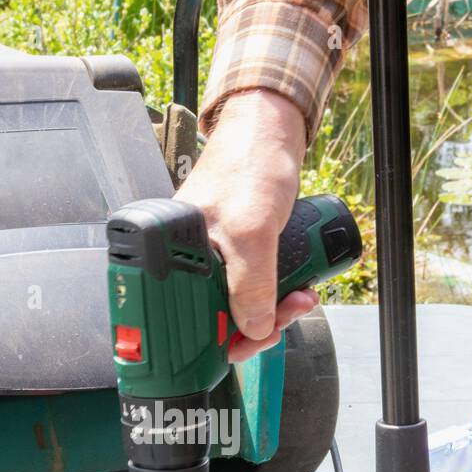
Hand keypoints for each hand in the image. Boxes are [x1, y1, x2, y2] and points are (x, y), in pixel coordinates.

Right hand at [175, 89, 319, 362]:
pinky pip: (254, 285)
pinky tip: (297, 288)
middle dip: (258, 323)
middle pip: (217, 316)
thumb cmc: (250, 163)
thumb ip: (250, 284)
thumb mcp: (252, 230)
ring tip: (300, 297)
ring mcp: (214, 254)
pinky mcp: (238, 248)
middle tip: (288, 312)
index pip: (187, 317)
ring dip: (274, 309)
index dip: (223, 338)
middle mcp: (188, 258)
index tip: (253, 342)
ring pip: (240, 304)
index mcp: (172, 254)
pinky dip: (276, 293)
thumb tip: (253, 329)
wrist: (274, 129)